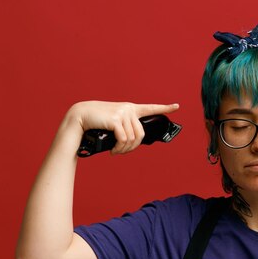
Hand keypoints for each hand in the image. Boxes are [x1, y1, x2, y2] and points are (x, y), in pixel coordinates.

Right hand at [65, 101, 179, 154]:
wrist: (80, 116)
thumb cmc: (97, 122)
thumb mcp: (114, 123)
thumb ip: (125, 127)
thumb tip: (133, 143)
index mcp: (131, 108)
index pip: (151, 108)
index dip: (165, 108)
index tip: (177, 106)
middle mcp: (129, 109)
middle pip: (140, 134)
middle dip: (133, 147)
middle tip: (122, 152)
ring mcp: (123, 113)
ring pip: (132, 139)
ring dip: (124, 150)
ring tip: (116, 151)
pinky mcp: (116, 119)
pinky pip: (123, 140)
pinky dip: (119, 149)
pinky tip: (114, 151)